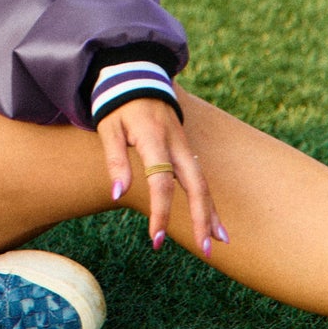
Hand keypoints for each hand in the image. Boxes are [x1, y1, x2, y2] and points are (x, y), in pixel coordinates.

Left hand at [96, 96, 228, 258]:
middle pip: (196, 185)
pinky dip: (209, 200)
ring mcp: (184, 147)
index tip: (156, 239)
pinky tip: (214, 221)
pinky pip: (201, 178)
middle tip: (204, 250)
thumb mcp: (108, 128)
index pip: (161, 182)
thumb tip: (116, 194)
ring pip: (204, 183)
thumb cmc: (118, 107)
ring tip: (219, 242)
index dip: (161, 212)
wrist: (137, 78)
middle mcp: (176, 145)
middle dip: (201, 218)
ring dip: (211, 213)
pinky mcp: (186, 150)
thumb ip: (115, 160)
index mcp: (154, 140)